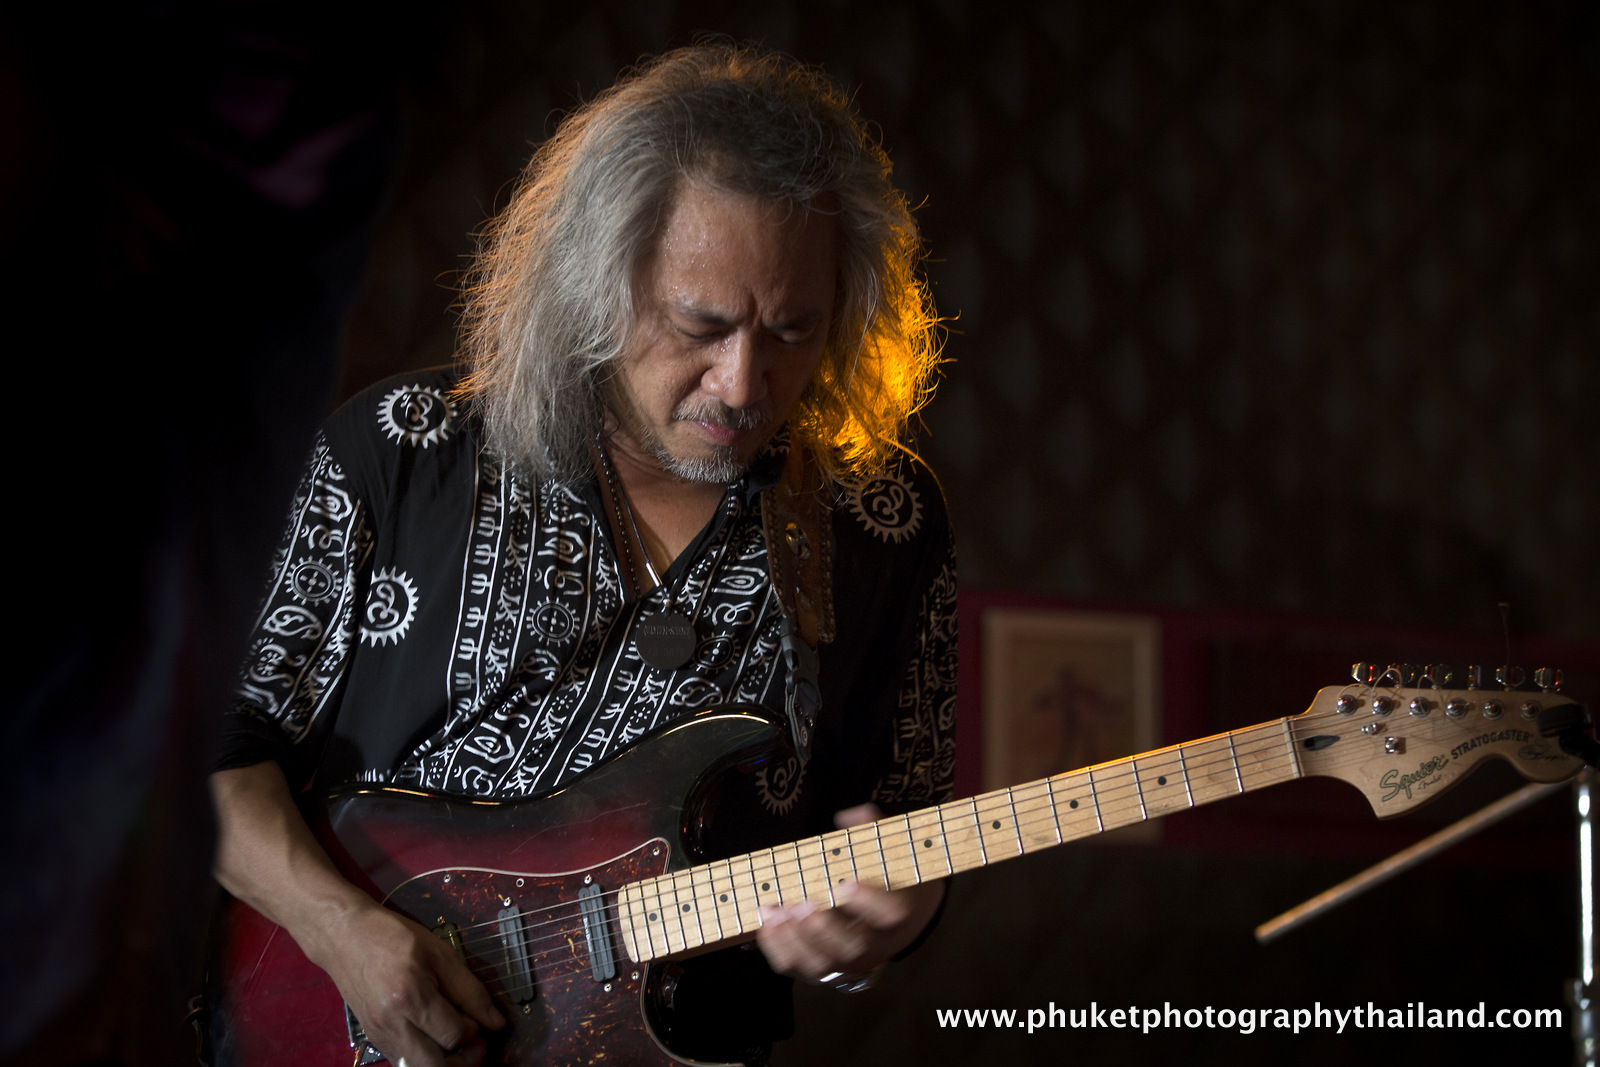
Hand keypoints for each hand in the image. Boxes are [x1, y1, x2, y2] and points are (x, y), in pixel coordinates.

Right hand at [307, 898, 505, 1066]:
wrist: (345, 936)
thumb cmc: (393, 937)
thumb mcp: (439, 953)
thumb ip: (470, 990)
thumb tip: (496, 1021)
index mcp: (409, 997)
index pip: (453, 1035)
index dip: (475, 1030)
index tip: (479, 1017)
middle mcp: (391, 1023)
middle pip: (434, 1066)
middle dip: (464, 1060)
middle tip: (477, 1043)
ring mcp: (378, 1034)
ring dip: (445, 1064)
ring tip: (459, 1045)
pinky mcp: (373, 1038)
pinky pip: (403, 1062)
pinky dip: (425, 1058)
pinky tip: (435, 1040)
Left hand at [754, 804, 945, 983]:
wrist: (897, 914)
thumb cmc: (885, 873)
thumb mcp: (889, 847)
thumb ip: (871, 827)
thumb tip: (847, 817)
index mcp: (898, 911)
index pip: (891, 914)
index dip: (869, 902)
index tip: (846, 883)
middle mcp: (876, 943)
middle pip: (853, 948)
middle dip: (823, 928)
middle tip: (802, 905)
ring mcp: (849, 960)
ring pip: (823, 965)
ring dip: (795, 941)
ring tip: (776, 913)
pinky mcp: (824, 967)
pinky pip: (799, 968)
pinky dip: (779, 949)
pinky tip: (767, 922)